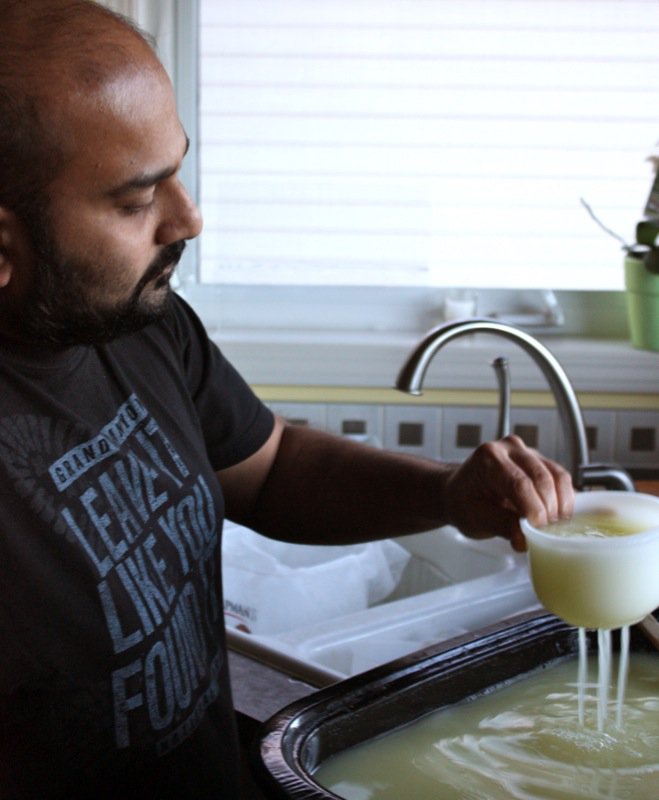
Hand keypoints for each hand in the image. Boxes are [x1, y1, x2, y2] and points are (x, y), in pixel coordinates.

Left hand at [442, 435, 573, 551]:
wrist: (458, 491)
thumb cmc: (463, 502)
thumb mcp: (475, 518)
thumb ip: (502, 526)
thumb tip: (525, 539)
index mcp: (488, 458)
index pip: (519, 483)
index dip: (534, 508)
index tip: (538, 529)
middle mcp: (509, 448)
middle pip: (541, 478)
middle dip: (548, 509)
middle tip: (545, 533)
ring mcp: (526, 452)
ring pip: (557, 476)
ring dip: (560, 504)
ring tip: (551, 526)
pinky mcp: (539, 460)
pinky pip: (560, 477)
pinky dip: (563, 498)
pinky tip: (556, 516)